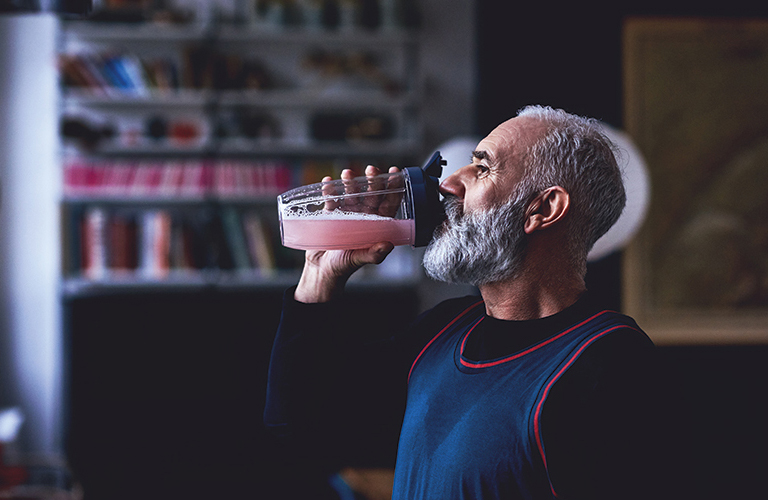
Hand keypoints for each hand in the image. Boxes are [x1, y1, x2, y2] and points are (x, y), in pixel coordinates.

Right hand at [294, 165, 398, 302]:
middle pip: (370, 195)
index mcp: (375, 225)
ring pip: (351, 194)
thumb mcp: (359, 259)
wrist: (321, 270)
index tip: (396, 174)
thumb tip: (388, 245)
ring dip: (350, 183)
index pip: (388, 204)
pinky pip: (331, 200)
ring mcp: (346, 214)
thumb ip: (374, 254)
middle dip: (372, 181)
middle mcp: (363, 217)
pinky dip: (329, 191)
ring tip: (347, 174)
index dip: (393, 189)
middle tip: (372, 170)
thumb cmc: (343, 266)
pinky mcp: (330, 215)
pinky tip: (327, 183)